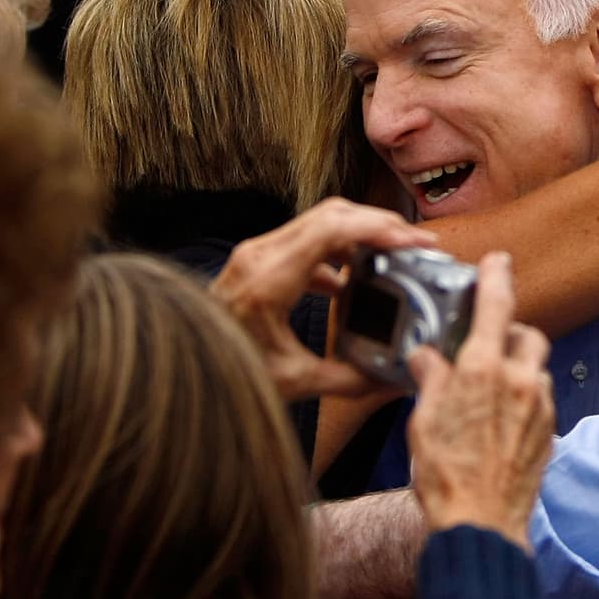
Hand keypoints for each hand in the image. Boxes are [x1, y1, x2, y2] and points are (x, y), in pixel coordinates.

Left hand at [211, 197, 424, 400]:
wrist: (183, 361)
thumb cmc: (227, 368)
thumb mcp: (292, 381)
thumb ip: (346, 380)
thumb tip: (390, 384)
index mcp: (269, 279)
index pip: (333, 230)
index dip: (379, 229)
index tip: (414, 242)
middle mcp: (260, 255)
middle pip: (331, 215)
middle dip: (379, 224)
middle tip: (414, 244)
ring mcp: (256, 252)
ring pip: (319, 221)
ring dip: (359, 232)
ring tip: (391, 254)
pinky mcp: (256, 258)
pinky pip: (305, 239)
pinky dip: (335, 250)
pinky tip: (347, 281)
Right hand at [406, 251, 553, 548]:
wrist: (480, 525)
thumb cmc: (446, 475)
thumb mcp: (423, 418)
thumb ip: (430, 379)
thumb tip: (428, 359)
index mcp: (482, 370)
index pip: (495, 306)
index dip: (496, 277)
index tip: (498, 262)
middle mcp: (518, 382)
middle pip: (528, 336)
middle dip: (512, 333)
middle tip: (488, 344)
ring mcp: (539, 409)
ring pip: (537, 370)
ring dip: (519, 370)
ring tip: (490, 392)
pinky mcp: (549, 434)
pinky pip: (540, 402)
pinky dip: (524, 400)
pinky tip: (500, 422)